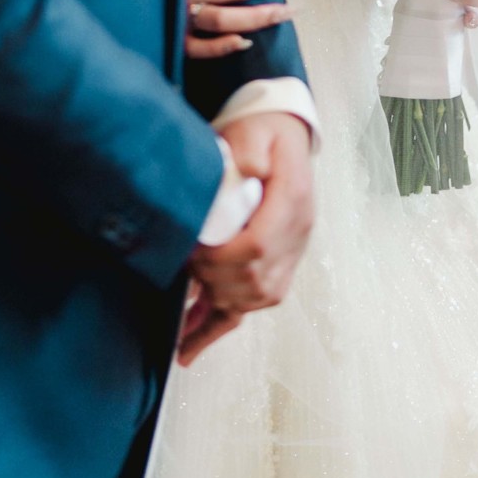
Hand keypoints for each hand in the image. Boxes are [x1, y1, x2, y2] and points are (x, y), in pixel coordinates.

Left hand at [178, 113, 313, 365]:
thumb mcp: (255, 128)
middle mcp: (296, 233)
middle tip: (183, 266)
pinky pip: (251, 306)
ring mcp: (289, 253)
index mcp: (292, 200)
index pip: (259, 246)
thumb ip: (249, 148)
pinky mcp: (276, 265)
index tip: (194, 252)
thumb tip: (247, 170)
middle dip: (214, 280)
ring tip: (181, 306)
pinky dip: (217, 329)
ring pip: (256, 298)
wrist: (284, 134)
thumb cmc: (265, 132)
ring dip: (217, 303)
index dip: (222, 258)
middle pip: (256, 279)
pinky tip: (187, 349)